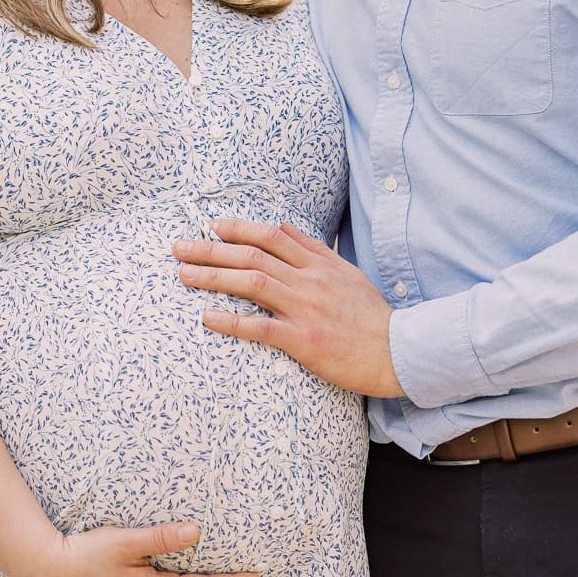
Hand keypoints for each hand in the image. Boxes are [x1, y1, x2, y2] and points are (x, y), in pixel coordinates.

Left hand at [173, 219, 402, 397]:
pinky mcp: (304, 340)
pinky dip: (231, 321)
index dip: (238, 228)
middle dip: (212, 249)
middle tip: (180, 247)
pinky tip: (207, 317)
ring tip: (184, 274)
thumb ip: (313, 248)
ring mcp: (306, 309)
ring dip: (213, 276)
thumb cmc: (371, 314)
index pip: (272, 236)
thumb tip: (283, 226)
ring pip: (252, 283)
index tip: (211, 225)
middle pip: (253, 256)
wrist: (398, 351)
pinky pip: (261, 327)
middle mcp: (309, 281)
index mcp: (319, 264)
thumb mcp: (346, 271)